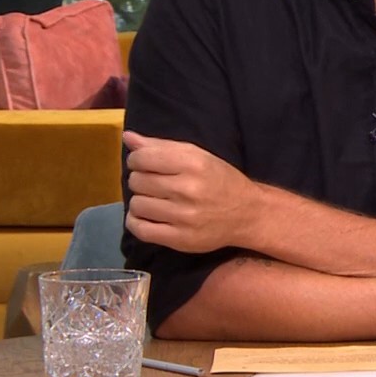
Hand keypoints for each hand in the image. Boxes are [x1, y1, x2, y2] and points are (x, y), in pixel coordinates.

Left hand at [123, 131, 260, 252]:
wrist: (248, 214)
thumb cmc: (220, 180)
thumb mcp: (198, 156)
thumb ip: (162, 146)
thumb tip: (128, 137)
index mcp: (194, 164)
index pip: (142, 158)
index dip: (137, 160)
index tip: (146, 165)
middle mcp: (189, 189)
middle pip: (137, 181)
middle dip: (141, 180)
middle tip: (155, 184)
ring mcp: (184, 216)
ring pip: (137, 204)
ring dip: (141, 201)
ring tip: (156, 201)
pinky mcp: (180, 239)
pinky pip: (140, 229)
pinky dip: (137, 222)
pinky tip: (148, 217)